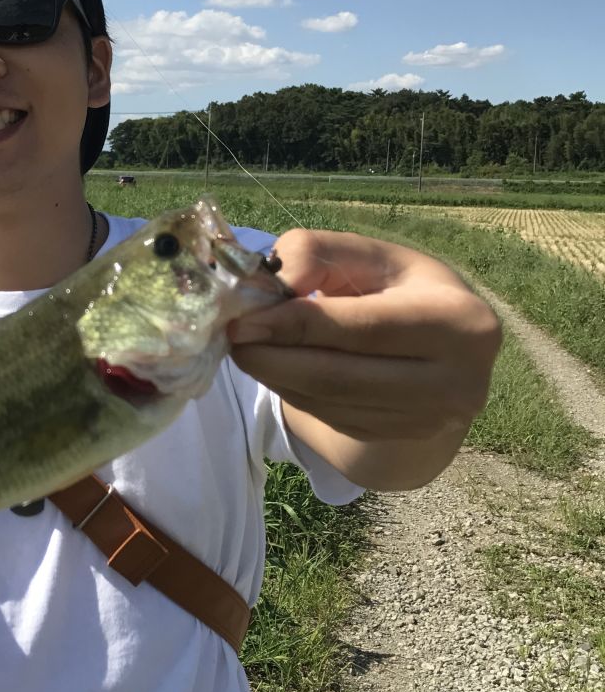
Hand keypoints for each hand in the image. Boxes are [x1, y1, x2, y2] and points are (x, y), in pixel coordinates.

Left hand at [226, 230, 501, 485]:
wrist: (443, 350)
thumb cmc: (400, 289)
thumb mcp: (370, 256)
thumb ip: (319, 253)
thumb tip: (273, 284)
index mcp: (460, 321)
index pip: (365, 328)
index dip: (298, 326)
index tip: (242, 322)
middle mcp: (455, 381)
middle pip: (342, 376)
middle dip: (275, 358)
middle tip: (232, 339)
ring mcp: (431, 420)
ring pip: (330, 403)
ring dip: (277, 377)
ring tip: (247, 349)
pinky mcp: (403, 439)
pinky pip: (332, 419)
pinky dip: (294, 393)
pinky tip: (278, 369)